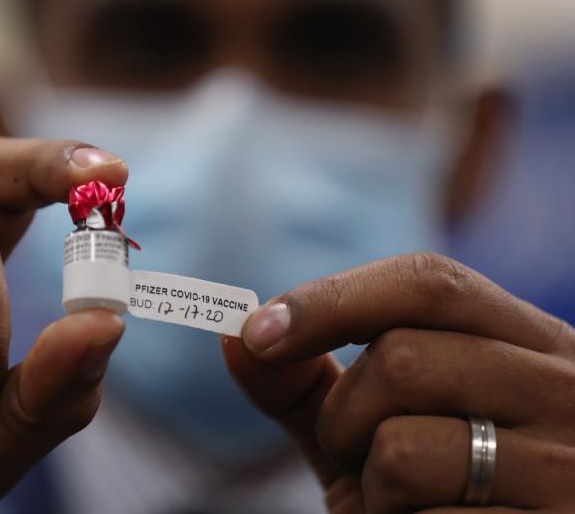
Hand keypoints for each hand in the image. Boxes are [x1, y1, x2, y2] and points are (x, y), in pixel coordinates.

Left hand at [223, 253, 574, 512]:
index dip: (330, 298)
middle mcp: (566, 391)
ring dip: (368, 485)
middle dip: (343, 417)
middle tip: (360, 457)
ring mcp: (570, 470)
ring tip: (402, 504)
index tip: (258, 333)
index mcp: (529, 343)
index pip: (428, 282)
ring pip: (402, 447)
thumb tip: (233, 334)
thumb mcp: (366, 430)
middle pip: (400, 357)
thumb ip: (306, 383)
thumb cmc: (422, 493)